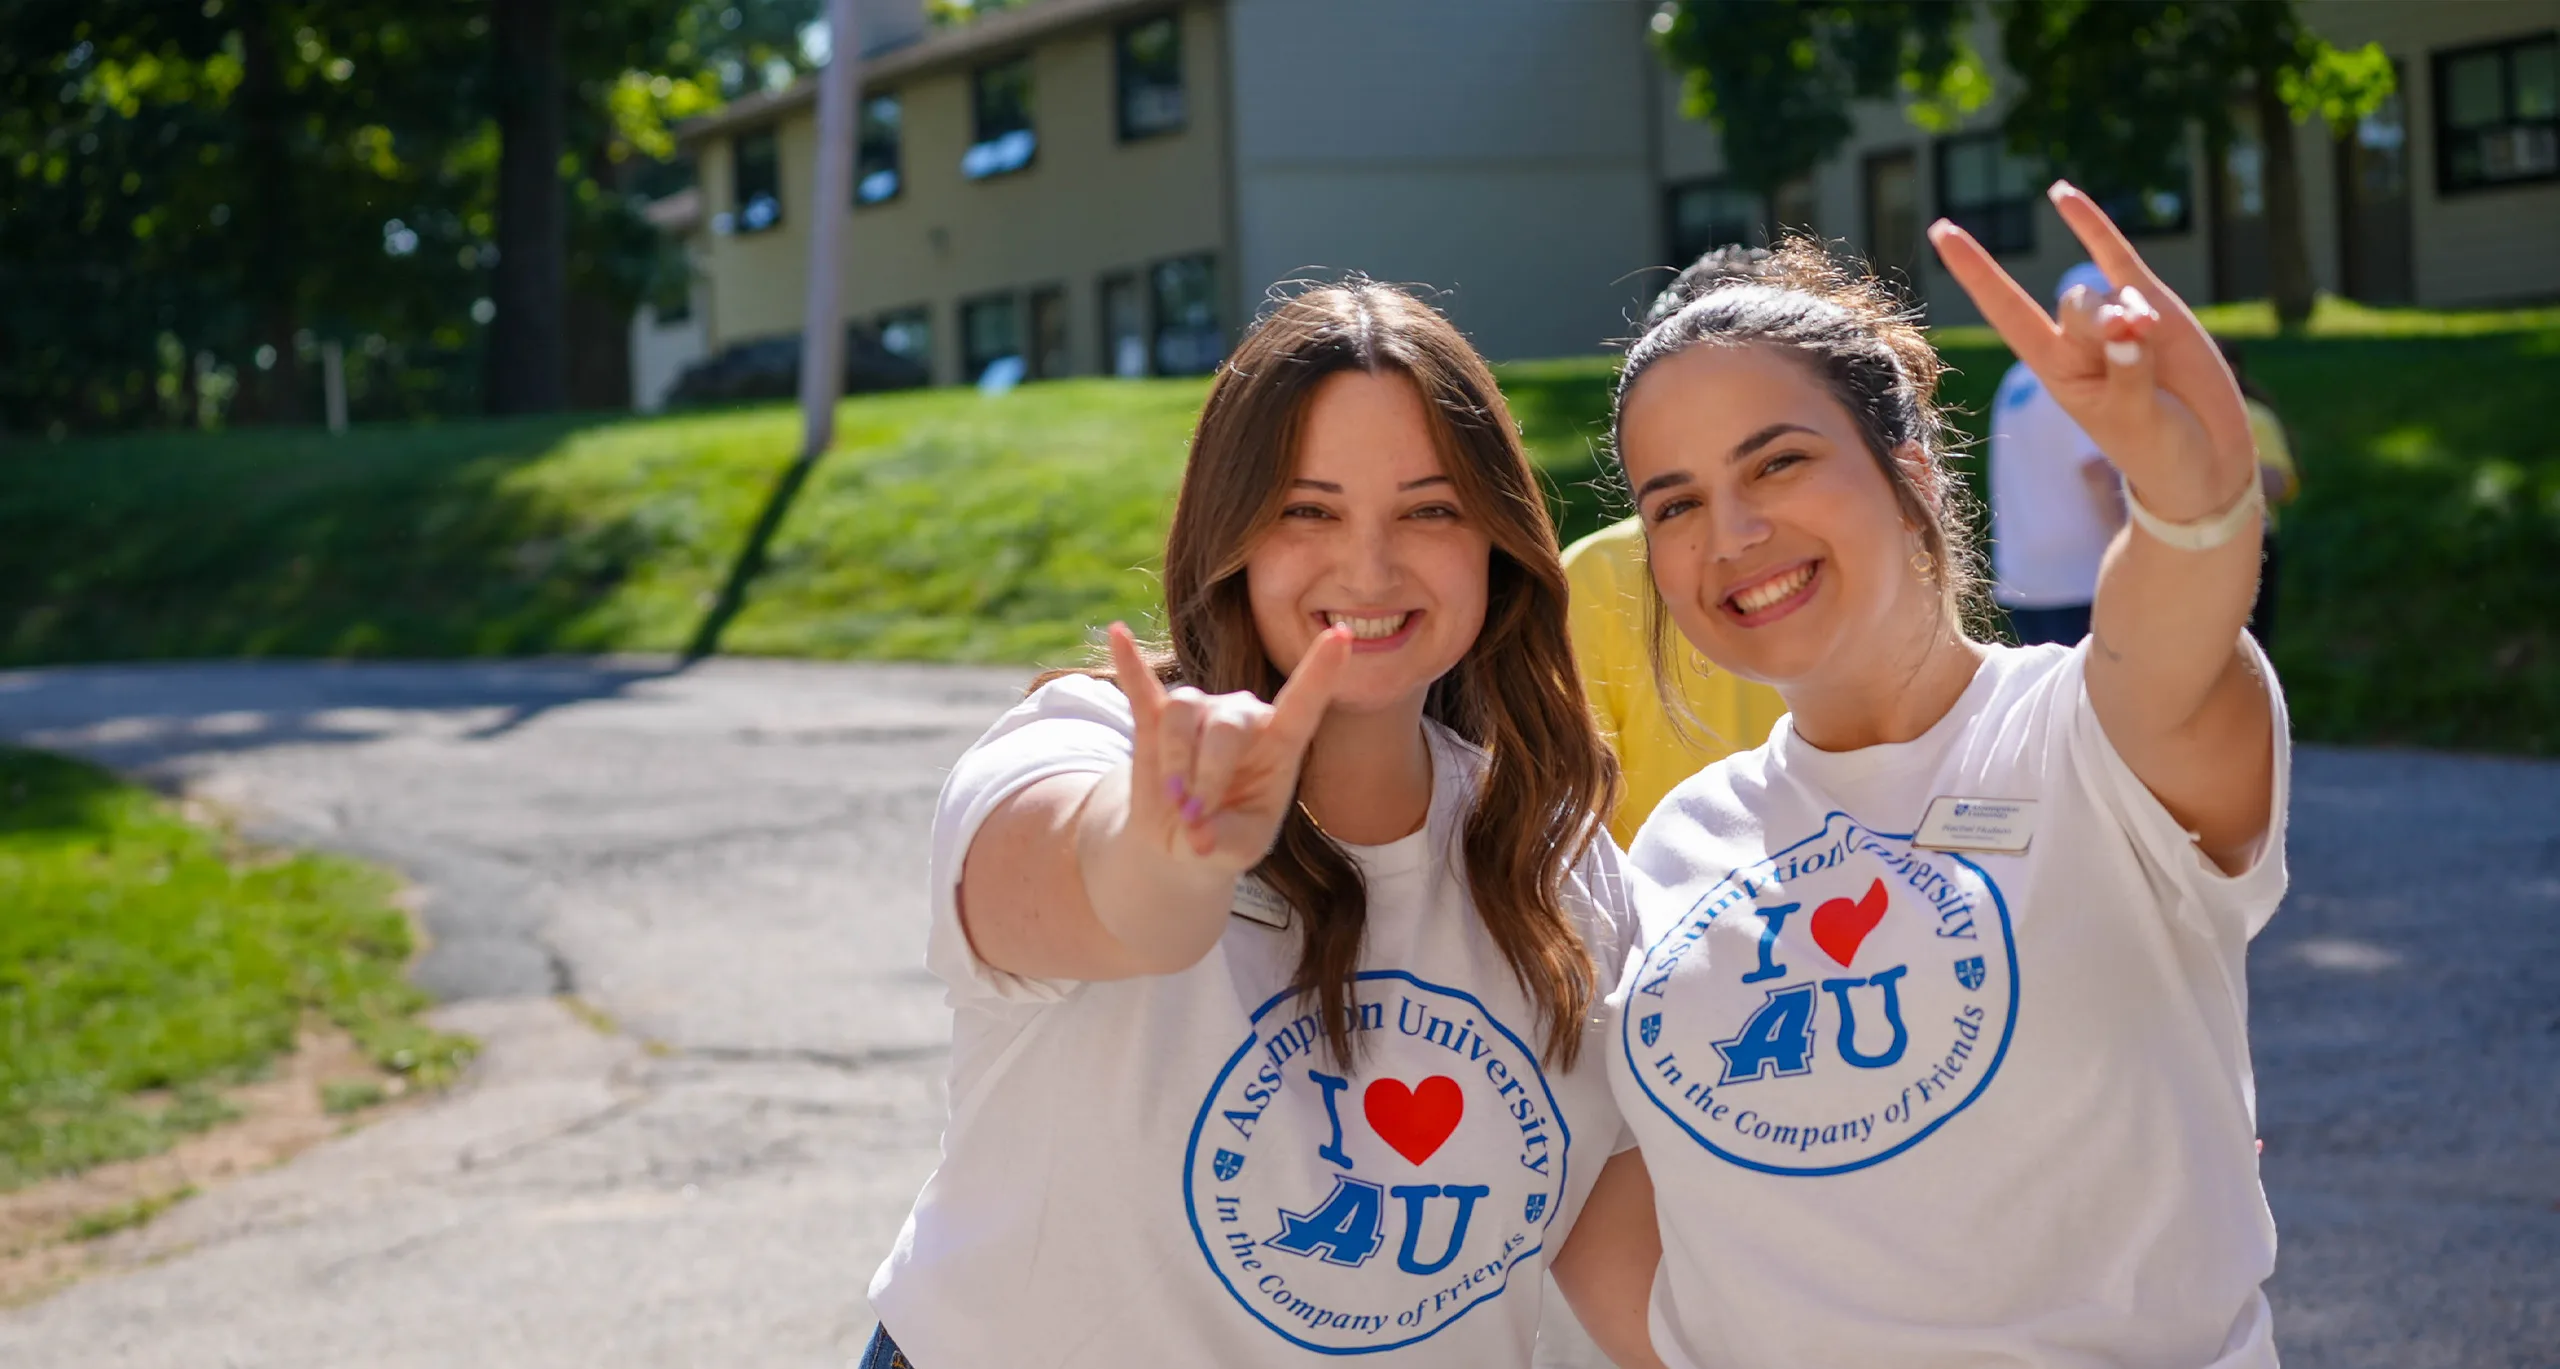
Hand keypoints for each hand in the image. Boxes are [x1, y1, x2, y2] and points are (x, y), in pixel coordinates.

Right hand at [1106, 621, 1351, 869]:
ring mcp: (1200, 711)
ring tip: (1174, 799)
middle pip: (1224, 725)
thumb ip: (1222, 843)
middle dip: (1207, 775)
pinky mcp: (1156, 716)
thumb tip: (1195, 833)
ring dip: (1175, 761)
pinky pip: (1141, 687)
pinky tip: (1116, 634)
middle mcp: (1242, 715)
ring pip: (1183, 712)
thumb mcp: (1236, 852)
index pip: (1304, 702)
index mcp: (1280, 742)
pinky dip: (1129, 664)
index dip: (1321, 671)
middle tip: (1194, 816)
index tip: (1343, 635)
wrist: (1183, 837)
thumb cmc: (1226, 837)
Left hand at [1929, 181, 2255, 522]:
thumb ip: (2129, 374)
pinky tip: (2058, 193)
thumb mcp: (2139, 420)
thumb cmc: (2161, 449)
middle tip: (2133, 345)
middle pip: (2073, 305)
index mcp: (2055, 371)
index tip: (1940, 230)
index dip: (1975, 272)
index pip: (2005, 312)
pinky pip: (2115, 255)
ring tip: (2152, 340)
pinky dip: (2090, 224)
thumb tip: (2127, 327)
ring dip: (2128, 311)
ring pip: (2105, 290)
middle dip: (2103, 321)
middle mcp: (2074, 340)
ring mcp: (2113, 316)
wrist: (2205, 456)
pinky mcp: (2153, 302)